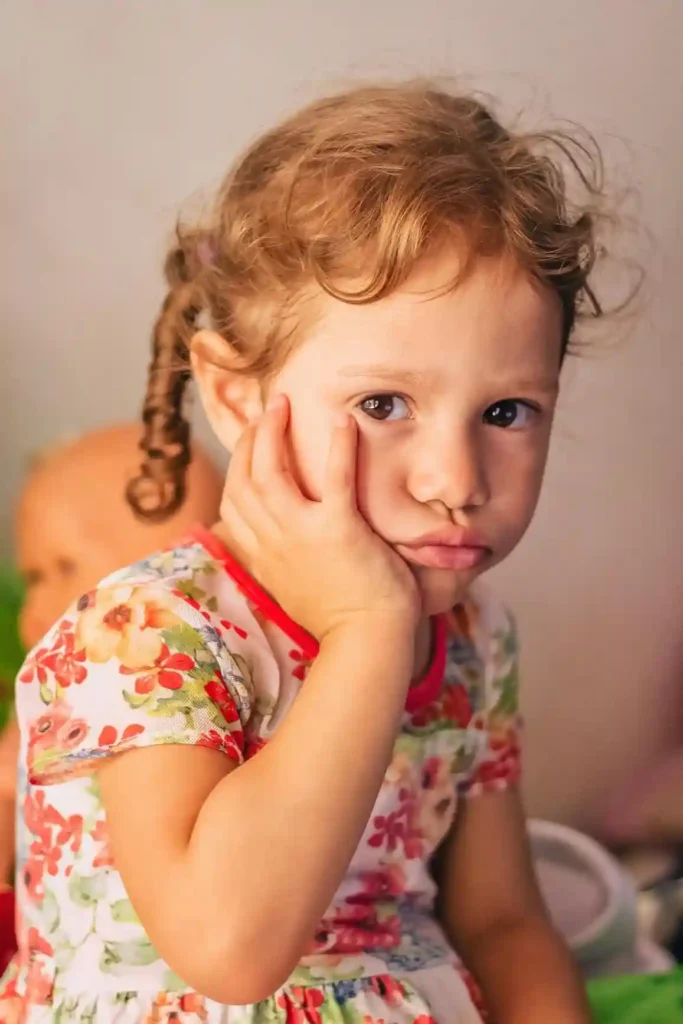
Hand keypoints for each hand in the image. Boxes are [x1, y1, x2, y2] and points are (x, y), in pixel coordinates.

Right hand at [220, 394, 418, 640]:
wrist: (365, 643)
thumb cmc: (338, 621)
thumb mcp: (290, 591)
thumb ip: (278, 561)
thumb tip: (272, 542)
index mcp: (261, 557)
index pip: (232, 504)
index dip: (236, 467)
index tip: (248, 446)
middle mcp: (272, 542)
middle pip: (244, 480)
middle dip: (249, 440)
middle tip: (264, 412)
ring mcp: (301, 535)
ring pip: (271, 472)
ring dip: (274, 432)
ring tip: (282, 403)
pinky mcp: (338, 529)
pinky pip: (334, 477)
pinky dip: (339, 446)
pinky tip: (344, 420)